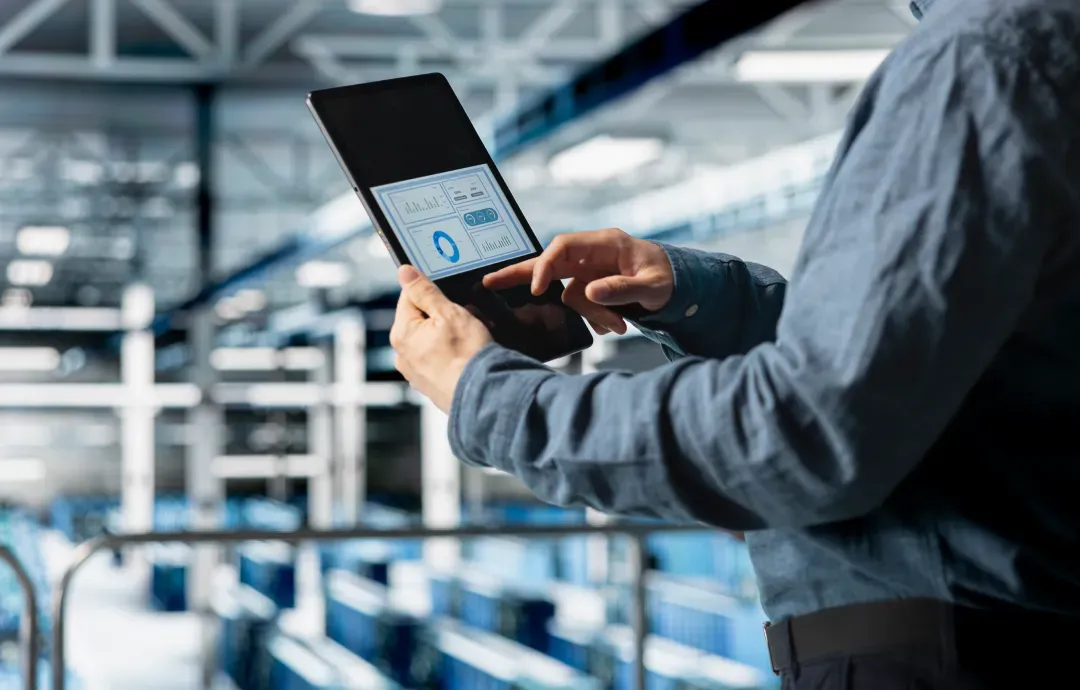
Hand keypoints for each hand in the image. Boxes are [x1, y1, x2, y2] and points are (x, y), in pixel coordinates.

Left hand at [390, 265, 492, 411]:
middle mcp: (402, 354)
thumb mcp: (448, 312)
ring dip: (450, 334)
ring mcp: (415, 373)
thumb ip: (424, 291)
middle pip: (421, 319)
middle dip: (445, 315)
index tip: (452, 299)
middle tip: (467, 319)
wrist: (483, 396)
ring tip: (471, 339)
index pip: (409, 296)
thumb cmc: (467, 355)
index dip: (433, 292)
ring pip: (432, 339)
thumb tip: (404, 272)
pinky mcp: (430, 385)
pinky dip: (452, 354)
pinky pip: (439, 359)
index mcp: (401, 333)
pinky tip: (467, 356)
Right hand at [483, 228, 673, 334]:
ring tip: (618, 326)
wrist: (678, 286)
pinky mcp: (590, 289)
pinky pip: (580, 305)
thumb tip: (589, 292)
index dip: (545, 265)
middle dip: (520, 273)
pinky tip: (616, 325)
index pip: (562, 247)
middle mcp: (592, 255)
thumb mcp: (653, 286)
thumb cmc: (668, 278)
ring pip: (569, 294)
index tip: (539, 289)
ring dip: (589, 314)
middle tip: (488, 283)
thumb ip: (623, 289)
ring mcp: (589, 272)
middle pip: (547, 262)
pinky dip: (594, 318)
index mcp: (605, 243)